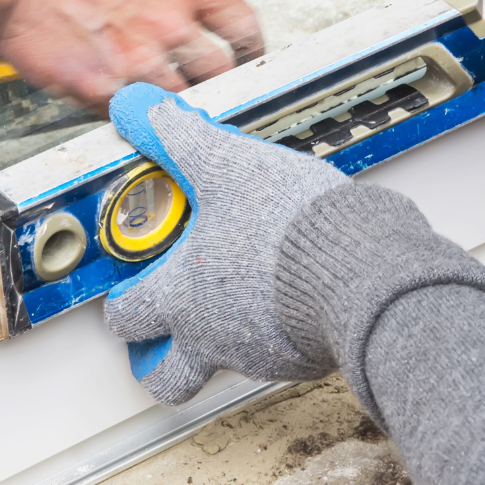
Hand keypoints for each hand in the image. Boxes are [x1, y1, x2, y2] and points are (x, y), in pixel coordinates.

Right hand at [0, 0, 264, 110]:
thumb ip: (168, 0)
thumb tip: (184, 28)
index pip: (241, 26)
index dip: (249, 51)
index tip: (246, 62)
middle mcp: (169, 24)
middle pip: (219, 73)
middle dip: (213, 87)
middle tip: (201, 94)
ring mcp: (139, 61)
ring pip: (180, 103)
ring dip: (172, 109)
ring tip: (158, 107)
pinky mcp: (105, 90)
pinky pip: (133, 117)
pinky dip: (130, 118)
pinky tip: (123, 110)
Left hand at [103, 85, 348, 402]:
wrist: (362, 267)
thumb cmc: (290, 226)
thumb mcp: (224, 164)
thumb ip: (177, 137)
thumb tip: (136, 108)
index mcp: (183, 295)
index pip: (127, 319)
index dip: (121, 307)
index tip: (127, 292)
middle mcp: (212, 337)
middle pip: (164, 376)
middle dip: (156, 359)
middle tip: (162, 337)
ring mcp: (258, 355)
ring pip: (224, 364)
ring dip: (222, 342)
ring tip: (238, 304)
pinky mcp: (302, 358)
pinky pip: (279, 356)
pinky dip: (277, 334)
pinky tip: (291, 298)